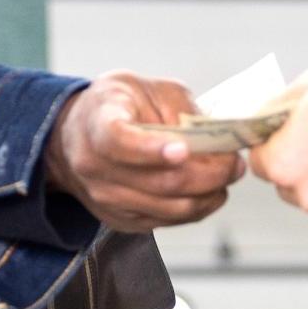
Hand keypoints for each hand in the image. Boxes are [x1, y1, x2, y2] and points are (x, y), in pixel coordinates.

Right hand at [45, 73, 243, 232]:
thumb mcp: (141, 86)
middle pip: (160, 183)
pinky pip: (169, 221)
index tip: (183, 149)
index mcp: (97, 125)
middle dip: (208, 174)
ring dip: (209, 194)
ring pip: (171, 208)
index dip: (152, 149)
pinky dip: (197, 207)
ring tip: (227, 175)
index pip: (119, 142)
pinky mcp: (122, 221)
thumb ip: (178, 106)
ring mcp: (107, 199)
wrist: (73, 138)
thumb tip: (215, 135)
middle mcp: (96, 168)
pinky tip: (209, 190)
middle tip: (234, 162)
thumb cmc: (114, 106)